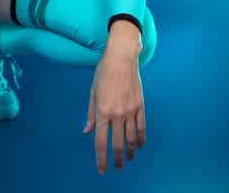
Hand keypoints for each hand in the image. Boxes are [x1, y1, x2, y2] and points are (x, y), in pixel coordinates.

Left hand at [83, 52, 145, 175]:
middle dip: (116, 160)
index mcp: (102, 111)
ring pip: (131, 139)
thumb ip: (90, 113)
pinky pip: (141, 128)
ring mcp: (130, 111)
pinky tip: (138, 146)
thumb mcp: (93, 91)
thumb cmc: (104, 72)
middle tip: (116, 167)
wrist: (122, 58)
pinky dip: (140, 140)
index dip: (101, 159)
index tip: (102, 170)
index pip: (100, 141)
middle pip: (118, 145)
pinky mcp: (140, 106)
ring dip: (129, 152)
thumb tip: (87, 131)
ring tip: (127, 159)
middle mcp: (117, 114)